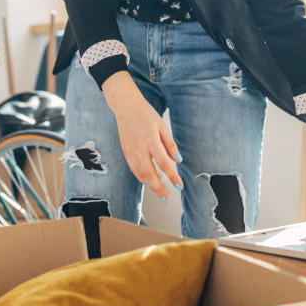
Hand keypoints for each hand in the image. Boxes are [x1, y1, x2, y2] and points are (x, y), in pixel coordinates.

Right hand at [101, 72, 181, 201]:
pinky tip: (147, 181)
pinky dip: (140, 178)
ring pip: (140, 174)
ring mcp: (131, 151)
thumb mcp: (162, 126)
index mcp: (151, 141)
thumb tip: (178, 161)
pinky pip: (133, 169)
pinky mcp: (125, 152)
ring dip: (150, 186)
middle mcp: (140, 149)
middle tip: (167, 199)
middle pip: (150, 174)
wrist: (126, 106)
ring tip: (159, 193)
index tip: (179, 187)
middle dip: (159, 189)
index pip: (164, 164)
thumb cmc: (146, 115)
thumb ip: (170, 145)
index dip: (173, 177)